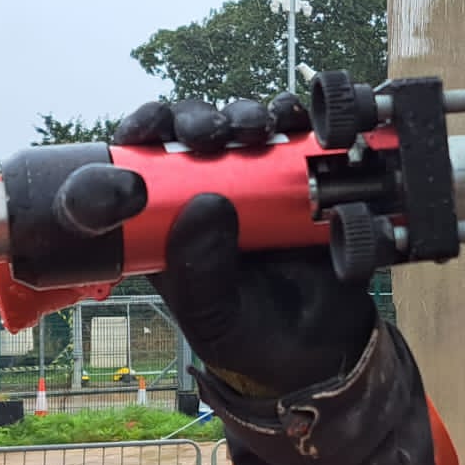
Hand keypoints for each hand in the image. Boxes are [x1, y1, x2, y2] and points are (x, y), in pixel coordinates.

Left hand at [114, 93, 377, 396]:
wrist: (322, 350)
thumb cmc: (251, 337)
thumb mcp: (211, 316)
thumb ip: (199, 270)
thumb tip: (206, 203)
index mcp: (168, 222)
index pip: (142, 163)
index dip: (142, 131)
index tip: (153, 126)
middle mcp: (209, 192)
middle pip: (193, 131)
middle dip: (199, 118)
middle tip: (212, 131)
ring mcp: (257, 183)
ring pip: (242, 126)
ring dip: (246, 113)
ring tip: (257, 128)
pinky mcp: (302, 180)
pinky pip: (296, 136)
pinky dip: (294, 117)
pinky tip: (295, 121)